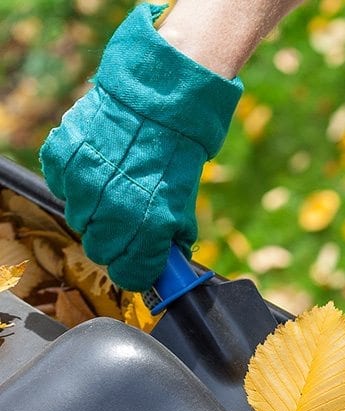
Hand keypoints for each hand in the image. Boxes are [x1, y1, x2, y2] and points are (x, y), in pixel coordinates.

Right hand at [39, 4, 242, 291]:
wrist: (157, 102)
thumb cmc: (176, 156)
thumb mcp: (183, 205)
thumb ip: (172, 240)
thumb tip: (169, 265)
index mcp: (149, 227)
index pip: (129, 275)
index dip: (135, 272)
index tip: (138, 265)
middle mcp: (113, 211)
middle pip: (101, 252)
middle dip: (115, 244)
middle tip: (127, 225)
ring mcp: (84, 185)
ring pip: (80, 221)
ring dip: (95, 213)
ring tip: (114, 189)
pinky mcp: (63, 160)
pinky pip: (62, 189)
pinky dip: (76, 184)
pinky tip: (97, 169)